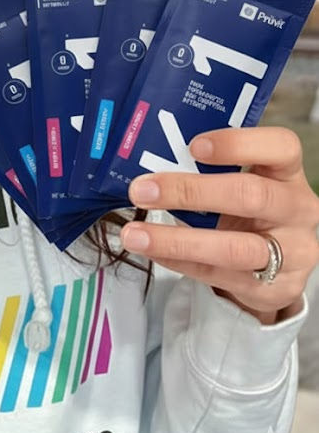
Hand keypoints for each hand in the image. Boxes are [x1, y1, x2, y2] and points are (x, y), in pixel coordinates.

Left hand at [120, 126, 318, 324]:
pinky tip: (150, 249)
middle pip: (250, 195)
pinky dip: (177, 260)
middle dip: (191, 191)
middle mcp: (297, 210)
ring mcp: (290, 253)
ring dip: (176, 240)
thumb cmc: (251, 208)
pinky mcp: (273, 288)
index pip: (281, 146)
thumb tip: (152, 156)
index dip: (238, 144)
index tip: (194, 146)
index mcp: (288, 173)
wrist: (280, 264)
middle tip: (143, 189)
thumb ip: (211, 167)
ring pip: (233, 248)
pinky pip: (217, 274)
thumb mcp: (245, 179)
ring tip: (134, 233)